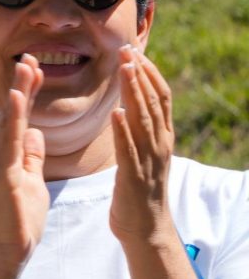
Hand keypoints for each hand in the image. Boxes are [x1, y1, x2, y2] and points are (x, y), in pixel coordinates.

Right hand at [0, 55, 49, 278]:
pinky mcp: (4, 177)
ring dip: (17, 94)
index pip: (20, 118)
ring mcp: (0, 165)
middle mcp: (1, 156)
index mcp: (11, 157)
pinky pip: (9, 144)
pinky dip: (12, 121)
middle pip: (12, 114)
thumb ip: (32, 157)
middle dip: (21, 85)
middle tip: (29, 56)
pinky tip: (16, 102)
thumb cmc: (19, 220)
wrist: (6, 250)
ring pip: (8, 123)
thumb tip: (37, 133)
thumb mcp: (32, 182)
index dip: (27, 93)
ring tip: (25, 68)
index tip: (36, 69)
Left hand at [110, 49, 177, 249]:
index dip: (149, 73)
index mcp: (162, 137)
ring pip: (143, 120)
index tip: (134, 52)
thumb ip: (139, 130)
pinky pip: (129, 149)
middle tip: (127, 51)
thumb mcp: (142, 153)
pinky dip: (124, 130)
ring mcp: (149, 160)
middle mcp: (160, 144)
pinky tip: (116, 113)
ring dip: (134, 93)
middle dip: (140, 75)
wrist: (145, 227)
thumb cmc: (138, 189)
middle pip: (153, 102)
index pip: (160, 97)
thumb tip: (130, 105)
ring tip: (124, 70)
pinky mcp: (133, 176)